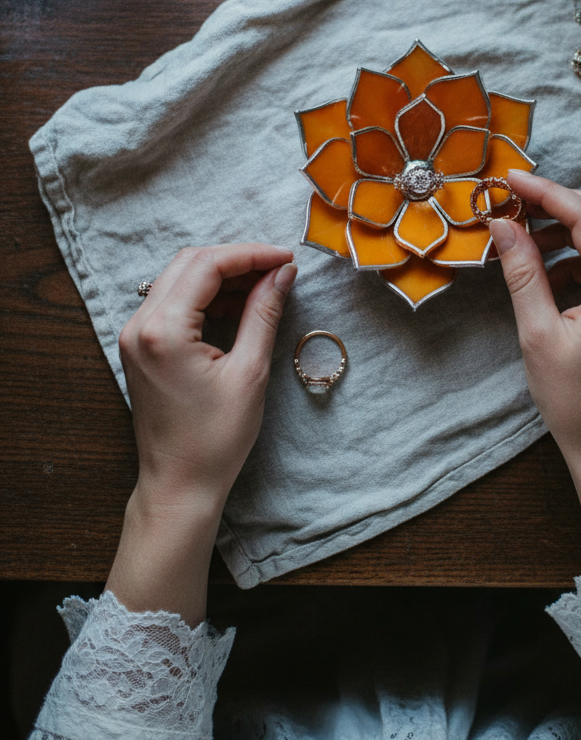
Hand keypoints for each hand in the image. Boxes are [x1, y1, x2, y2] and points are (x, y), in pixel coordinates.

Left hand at [108, 243, 295, 625]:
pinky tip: (237, 305)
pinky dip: (205, 295)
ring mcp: (134, 335)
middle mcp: (140, 324)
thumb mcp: (250, 372)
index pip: (208, 265)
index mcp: (163, 329)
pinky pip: (172, 301)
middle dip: (237, 259)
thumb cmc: (215, 439)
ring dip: (221, 275)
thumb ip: (264, 312)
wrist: (179, 485)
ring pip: (179, 278)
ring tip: (264, 286)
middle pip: (190, 263)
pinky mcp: (140, 346)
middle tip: (278, 268)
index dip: (251, 255)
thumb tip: (282, 273)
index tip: (287, 259)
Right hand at [491, 172, 580, 574]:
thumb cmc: (574, 402)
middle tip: (516, 204)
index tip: (509, 180)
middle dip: (562, 202)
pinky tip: (552, 272)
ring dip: (574, 226)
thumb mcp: (538, 334)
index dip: (546, 191)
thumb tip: (502, 224)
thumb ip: (523, 272)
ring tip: (528, 240)